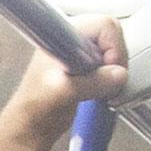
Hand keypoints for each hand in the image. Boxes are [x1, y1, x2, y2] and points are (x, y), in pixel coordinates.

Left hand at [3, 16, 129, 138]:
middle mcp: (72, 36)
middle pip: (112, 36)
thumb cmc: (35, 107)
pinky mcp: (85, 64)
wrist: (32, 125)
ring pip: (113, 50)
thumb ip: (91, 82)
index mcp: (62, 33)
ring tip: (101, 88)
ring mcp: (79, 49)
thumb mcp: (64, 93)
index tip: (108, 68)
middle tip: (106, 82)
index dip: (112, 47)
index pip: (103, 25)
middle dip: (115, 60)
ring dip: (114, 71)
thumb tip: (118, 75)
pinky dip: (111, 77)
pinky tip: (100, 90)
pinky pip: (109, 63)